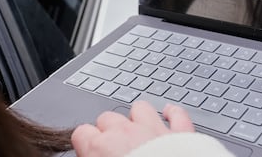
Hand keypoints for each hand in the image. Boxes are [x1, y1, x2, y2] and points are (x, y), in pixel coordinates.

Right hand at [71, 101, 194, 156]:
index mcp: (100, 148)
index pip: (82, 133)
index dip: (85, 143)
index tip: (89, 152)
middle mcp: (125, 133)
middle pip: (107, 118)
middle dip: (108, 131)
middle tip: (113, 150)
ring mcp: (153, 129)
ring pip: (139, 108)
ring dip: (137, 118)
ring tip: (137, 133)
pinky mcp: (179, 134)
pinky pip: (176, 114)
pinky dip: (172, 114)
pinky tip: (169, 116)